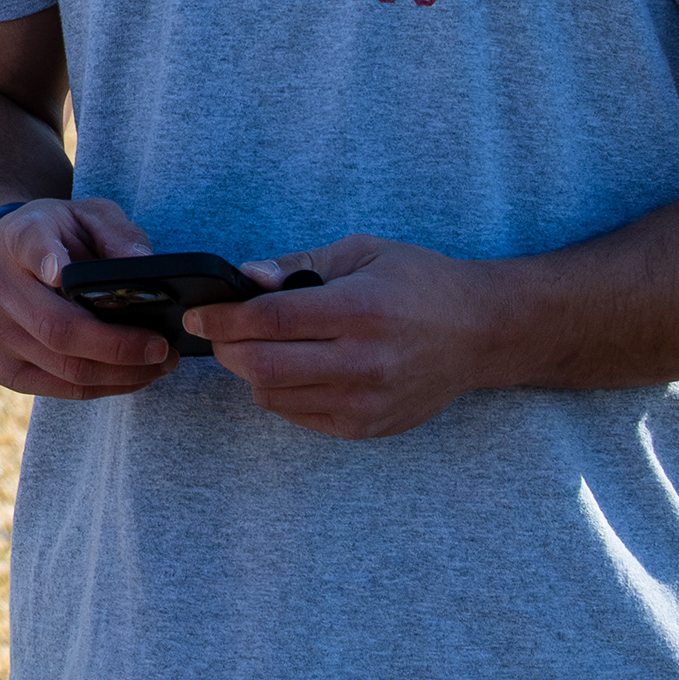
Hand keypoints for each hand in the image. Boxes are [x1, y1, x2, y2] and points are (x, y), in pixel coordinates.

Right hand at [0, 196, 177, 400]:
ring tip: (160, 363)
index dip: (44, 260)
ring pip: (66, 368)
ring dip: (122, 373)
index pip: (30, 247)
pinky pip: (63, 389)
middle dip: (118, 345)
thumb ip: (116, 233)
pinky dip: (106, 387)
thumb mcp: (85, 216)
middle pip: (58, 328)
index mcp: (19, 238)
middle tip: (163, 347)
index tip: (60, 273)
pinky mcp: (2, 368)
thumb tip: (145, 265)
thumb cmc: (54, 237)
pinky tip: (132, 376)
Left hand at [189, 235, 495, 438]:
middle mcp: (365, 362)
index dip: (222, 318)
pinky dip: (280, 394)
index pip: (270, 321)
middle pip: (264, 366)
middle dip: (227, 348)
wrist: (481, 332)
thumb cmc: (419, 284)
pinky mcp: (369, 427)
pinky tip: (292, 369)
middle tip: (220, 332)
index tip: (197, 314)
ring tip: (259, 347)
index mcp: (360, 310)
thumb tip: (246, 276)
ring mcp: (368, 401)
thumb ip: (298, 263)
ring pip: (275, 397)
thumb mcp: (361, 252)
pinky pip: (299, 416)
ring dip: (251, 372)